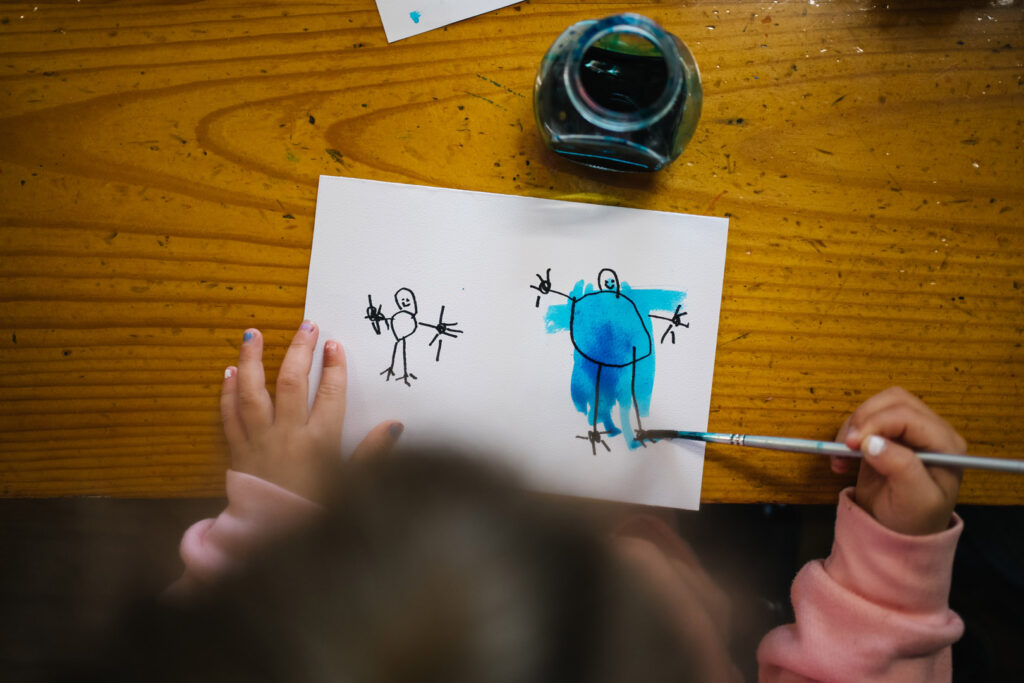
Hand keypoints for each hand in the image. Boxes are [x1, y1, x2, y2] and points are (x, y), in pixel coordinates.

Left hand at [221, 322, 401, 502]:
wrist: (272, 539)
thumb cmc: (316, 512)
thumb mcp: (352, 484)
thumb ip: (373, 454)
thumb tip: (396, 425)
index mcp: (320, 442)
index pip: (329, 394)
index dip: (333, 367)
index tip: (334, 345)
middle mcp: (288, 435)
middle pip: (291, 383)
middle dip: (299, 351)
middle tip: (306, 326)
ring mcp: (259, 441)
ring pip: (252, 392)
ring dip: (252, 361)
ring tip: (253, 334)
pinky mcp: (238, 451)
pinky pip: (229, 416)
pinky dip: (227, 393)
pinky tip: (229, 372)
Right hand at [833, 387, 964, 534]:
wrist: (898, 537)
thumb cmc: (914, 522)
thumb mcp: (915, 499)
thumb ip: (900, 467)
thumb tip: (871, 442)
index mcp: (946, 445)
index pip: (908, 415)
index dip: (876, 423)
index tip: (852, 444)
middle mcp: (930, 433)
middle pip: (894, 401)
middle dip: (864, 418)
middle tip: (846, 446)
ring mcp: (909, 433)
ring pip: (877, 406)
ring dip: (854, 426)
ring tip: (842, 456)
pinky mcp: (887, 438)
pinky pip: (865, 421)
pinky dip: (848, 434)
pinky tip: (842, 458)